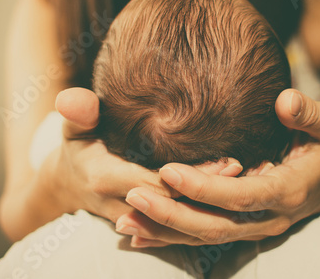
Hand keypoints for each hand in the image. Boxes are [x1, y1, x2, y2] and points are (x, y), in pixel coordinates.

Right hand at [47, 87, 242, 222]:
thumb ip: (77, 113)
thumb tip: (72, 97)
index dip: (193, 177)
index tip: (228, 163)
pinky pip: (179, 223)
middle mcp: (124, 205)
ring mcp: (137, 218)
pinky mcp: (148, 222)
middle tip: (250, 172)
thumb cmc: (78, 149)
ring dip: (215, 205)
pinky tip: (233, 198)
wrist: (69, 186)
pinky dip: (205, 212)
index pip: (157, 184)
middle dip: (214, 191)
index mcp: (107, 180)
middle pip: (177, 204)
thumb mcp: (73, 128)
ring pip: (182, 219)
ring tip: (250, 183)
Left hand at [116, 89, 319, 246]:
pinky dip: (172, 237)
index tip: (168, 171)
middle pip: (215, 226)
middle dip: (172, 214)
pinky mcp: (243, 228)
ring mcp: (255, 228)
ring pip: (205, 237)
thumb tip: (284, 100)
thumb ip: (309, 113)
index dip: (204, 188)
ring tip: (124, 219)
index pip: (240, 196)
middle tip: (132, 195)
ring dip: (165, 230)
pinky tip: (140, 233)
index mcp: (287, 190)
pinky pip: (205, 238)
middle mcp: (268, 218)